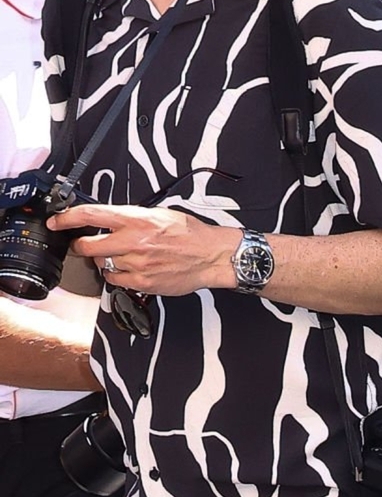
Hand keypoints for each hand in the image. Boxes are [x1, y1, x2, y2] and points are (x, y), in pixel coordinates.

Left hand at [46, 202, 238, 300]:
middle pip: (88, 246)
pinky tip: (130, 270)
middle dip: (81, 246)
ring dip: (106, 261)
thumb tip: (109, 220)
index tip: (56, 221)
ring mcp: (136, 264)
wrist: (211, 256)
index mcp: (135, 219)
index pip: (90, 215)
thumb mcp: (159, 214)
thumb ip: (132, 218)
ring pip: (102, 264)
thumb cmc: (190, 234)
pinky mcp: (142, 282)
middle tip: (83, 245)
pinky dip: (117, 276)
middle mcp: (133, 241)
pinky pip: (116, 281)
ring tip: (123, 257)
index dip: (67, 218)